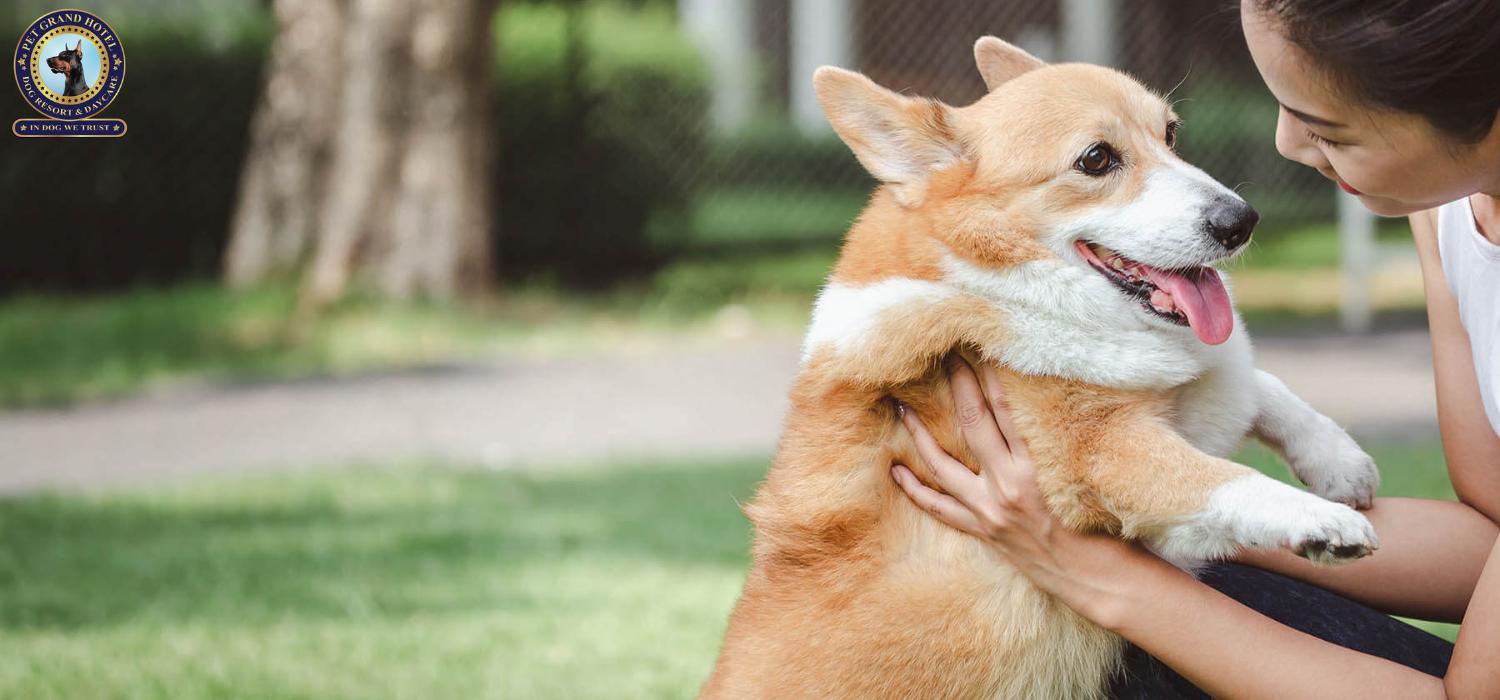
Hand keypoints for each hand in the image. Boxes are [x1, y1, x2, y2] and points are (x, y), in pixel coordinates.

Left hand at [891, 356, 1129, 600]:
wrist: (1093, 578)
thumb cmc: (1102, 525)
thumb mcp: (1086, 475)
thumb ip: (1060, 442)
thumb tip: (1045, 400)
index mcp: (1035, 468)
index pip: (1006, 409)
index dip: (990, 375)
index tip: (979, 348)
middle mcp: (1006, 486)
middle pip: (973, 424)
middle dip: (958, 386)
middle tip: (945, 356)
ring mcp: (989, 510)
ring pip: (943, 466)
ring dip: (920, 435)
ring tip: (902, 408)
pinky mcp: (982, 530)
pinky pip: (940, 508)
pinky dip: (916, 490)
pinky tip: (896, 470)